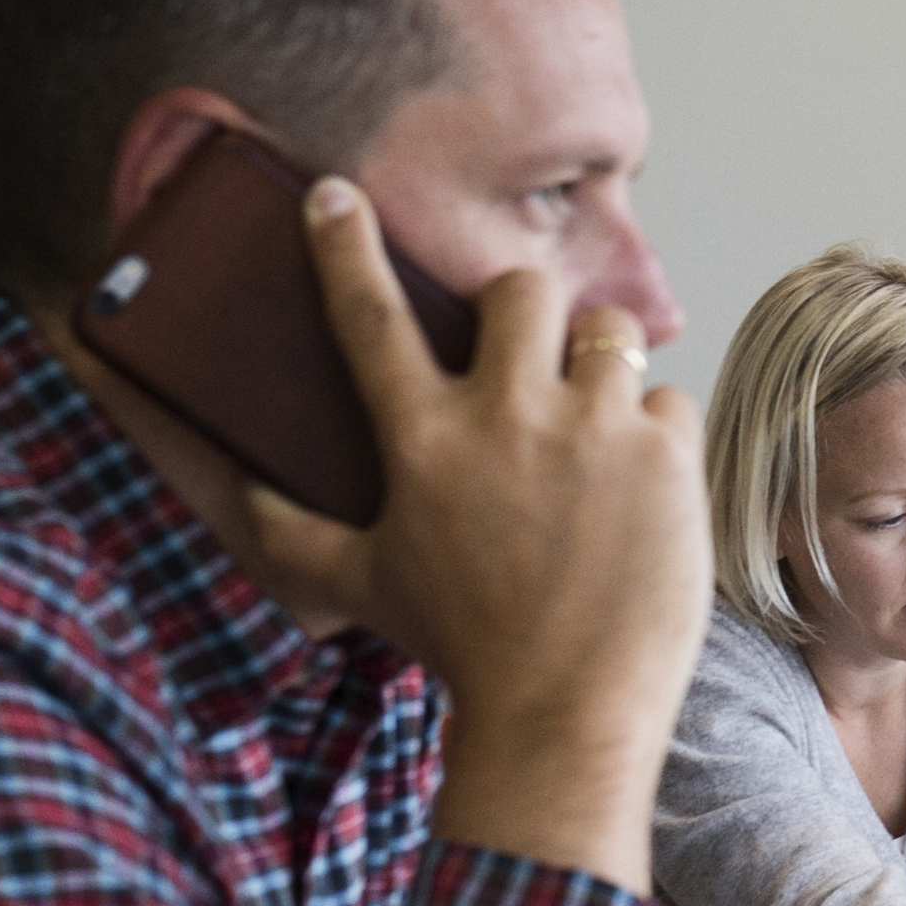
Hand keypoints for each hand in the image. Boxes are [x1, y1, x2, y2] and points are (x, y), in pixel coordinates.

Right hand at [243, 175, 707, 891]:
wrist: (565, 710)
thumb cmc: (461, 647)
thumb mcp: (360, 587)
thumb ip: (292, 534)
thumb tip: (239, 495)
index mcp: (422, 439)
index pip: (369, 318)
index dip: (345, 247)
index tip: (335, 194)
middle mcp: (506, 416)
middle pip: (519, 290)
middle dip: (527, 311)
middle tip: (531, 358)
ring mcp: (592, 428)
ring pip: (607, 332)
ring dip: (599, 370)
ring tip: (592, 431)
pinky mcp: (666, 453)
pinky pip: (667, 398)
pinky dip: (654, 434)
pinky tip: (640, 489)